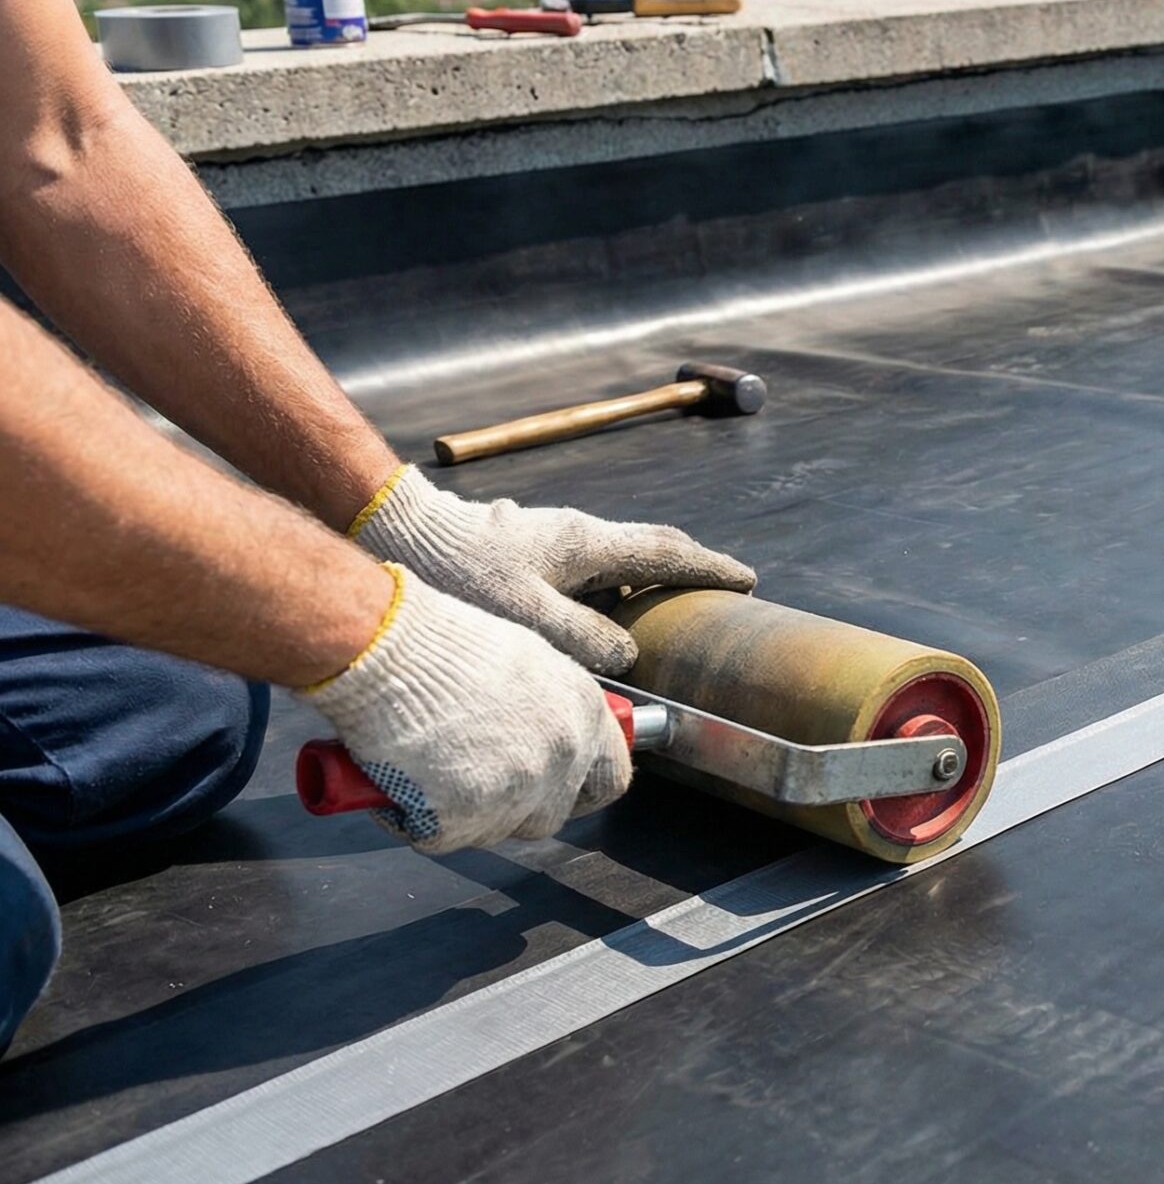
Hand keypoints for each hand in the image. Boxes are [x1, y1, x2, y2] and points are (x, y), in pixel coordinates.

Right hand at [304, 568, 629, 852]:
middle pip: (549, 816)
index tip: (556, 792)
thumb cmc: (441, 643)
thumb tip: (543, 733)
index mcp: (585, 712)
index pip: (610, 779)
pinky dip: (414, 818)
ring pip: (494, 831)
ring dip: (461, 814)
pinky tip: (397, 778)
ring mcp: (518, 788)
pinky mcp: (466, 815)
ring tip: (424, 765)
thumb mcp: (523, 661)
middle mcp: (563, 754)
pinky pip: (440, 837)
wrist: (384, 646)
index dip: (580, 791)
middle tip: (466, 778)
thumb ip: (547, 707)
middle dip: (510, 808)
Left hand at [351, 467, 754, 673]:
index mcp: (588, 544)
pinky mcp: (524, 548)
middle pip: (648, 546)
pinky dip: (608, 585)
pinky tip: (594, 614)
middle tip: (716, 587)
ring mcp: (550, 536)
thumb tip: (626, 652)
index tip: (746, 581)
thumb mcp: (530, 617)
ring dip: (645, 577)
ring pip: (615, 556)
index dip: (710, 570)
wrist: (397, 532)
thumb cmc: (461, 576)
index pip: (667, 553)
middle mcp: (576, 532)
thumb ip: (585, 638)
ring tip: (661, 609)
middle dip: (687, 567)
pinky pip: (586, 566)